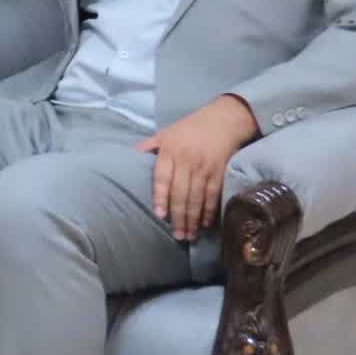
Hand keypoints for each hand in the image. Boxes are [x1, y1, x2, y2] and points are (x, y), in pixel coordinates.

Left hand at [137, 96, 259, 240]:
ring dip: (193, 218)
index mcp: (169, 150)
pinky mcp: (220, 171)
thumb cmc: (191, 127)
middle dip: (179, 216)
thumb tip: (131, 154)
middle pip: (180, 192)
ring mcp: (204, 166)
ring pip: (197, 197)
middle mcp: (186, 159)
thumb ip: (150, 146)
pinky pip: (213, 194)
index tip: (161, 216)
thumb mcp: (167, 133)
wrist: (224, 119)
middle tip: (178, 236)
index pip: (162, 178)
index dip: (161, 198)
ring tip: (190, 235)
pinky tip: (206, 223)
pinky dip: (209, 210)